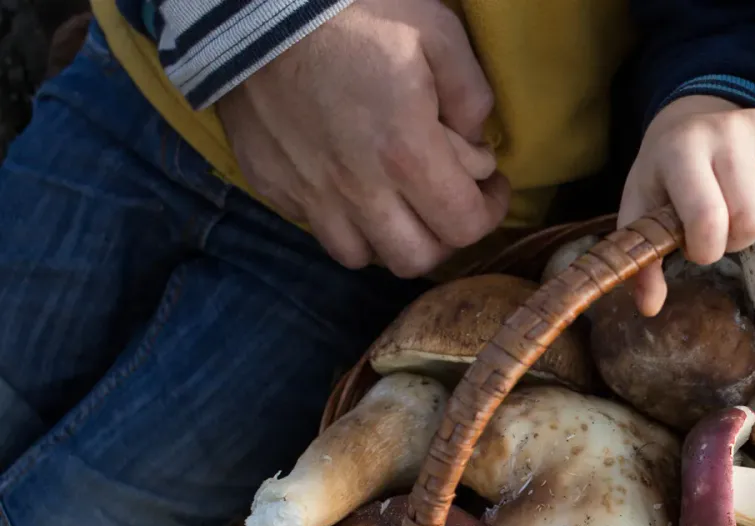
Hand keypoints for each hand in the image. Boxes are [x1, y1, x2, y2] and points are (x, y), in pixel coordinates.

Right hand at [216, 0, 509, 276]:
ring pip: (362, 257)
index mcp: (406, 156)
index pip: (464, 227)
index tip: (490, 188)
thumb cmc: (351, 9)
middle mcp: (358, 191)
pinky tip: (348, 184)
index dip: (489, 212)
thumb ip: (470, 94)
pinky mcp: (271, 184)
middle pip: (415, 259)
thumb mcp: (434, 31)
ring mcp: (309, 193)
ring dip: (389, 237)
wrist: (251, 2)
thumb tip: (478, 142)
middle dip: (443, 235)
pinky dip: (340, 220)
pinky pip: (314, 227)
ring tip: (398, 201)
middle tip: (447, 198)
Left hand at [617, 95, 754, 314]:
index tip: (696, 245)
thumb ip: (644, 260)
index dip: (706, 250)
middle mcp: (727, 128)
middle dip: (738, 239)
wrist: (689, 125)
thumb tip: (650, 307)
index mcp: (682, 149)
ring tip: (747, 211)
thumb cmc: (666, 177)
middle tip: (723, 229)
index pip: (708, 219)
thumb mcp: (642, 213)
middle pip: (754, 218)